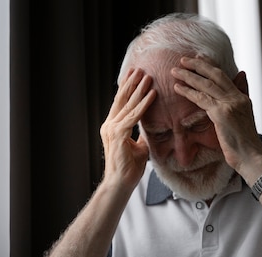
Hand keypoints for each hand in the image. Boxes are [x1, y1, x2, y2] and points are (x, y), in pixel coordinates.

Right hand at [100, 68, 155, 189]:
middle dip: (131, 83)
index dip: (127, 89)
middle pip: (121, 100)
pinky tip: (152, 94)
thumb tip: (151, 129)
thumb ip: (142, 135)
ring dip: (139, 89)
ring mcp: (112, 129)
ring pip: (128, 105)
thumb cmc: (129, 168)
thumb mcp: (138, 147)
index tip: (134, 76)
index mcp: (112, 127)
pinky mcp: (118, 134)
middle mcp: (109, 125)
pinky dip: (144, 104)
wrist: (120, 183)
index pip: (120, 104)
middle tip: (139, 69)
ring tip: (148, 76)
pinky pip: (134, 116)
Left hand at [171, 56, 261, 178]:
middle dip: (198, 65)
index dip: (209, 66)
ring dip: (189, 76)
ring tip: (174, 70)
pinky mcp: (222, 114)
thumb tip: (242, 74)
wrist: (251, 157)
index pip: (224, 76)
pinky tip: (177, 88)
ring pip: (206, 85)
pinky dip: (188, 92)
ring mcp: (230, 104)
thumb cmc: (244, 142)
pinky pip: (201, 99)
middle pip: (215, 75)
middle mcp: (237, 98)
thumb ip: (242, 94)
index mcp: (242, 98)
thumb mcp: (244, 115)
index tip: (197, 58)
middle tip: (183, 59)